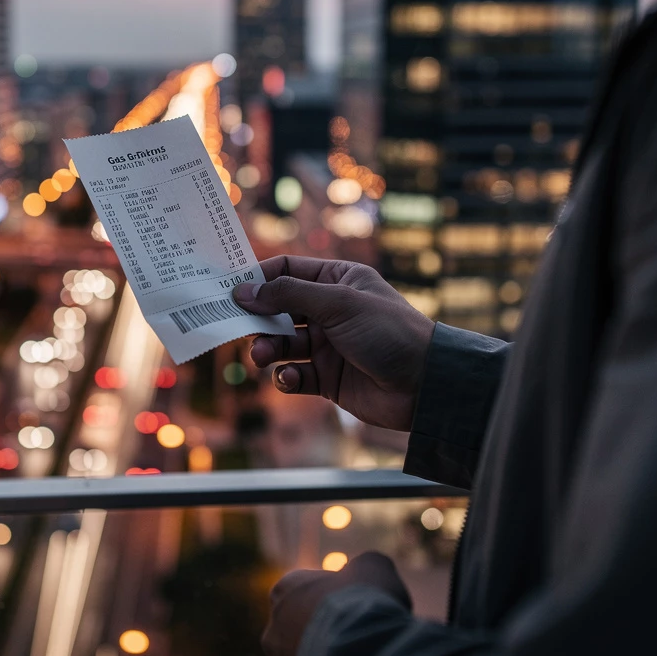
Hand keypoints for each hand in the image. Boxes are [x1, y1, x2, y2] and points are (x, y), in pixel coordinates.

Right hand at [233, 256, 434, 431]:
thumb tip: (245, 290)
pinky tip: (289, 378)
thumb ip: (289, 295)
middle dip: (259, 319)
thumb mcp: (338, 303)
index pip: (288, 271)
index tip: (231, 290)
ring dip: (269, 349)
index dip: (259, 279)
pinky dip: (286, 377)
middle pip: (279, 309)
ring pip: (283, 343)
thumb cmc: (389, 332)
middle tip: (239, 328)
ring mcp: (328, 345)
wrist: (425, 385)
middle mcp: (330, 310)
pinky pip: (295, 375)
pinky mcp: (328, 378)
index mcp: (337, 281)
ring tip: (263, 357)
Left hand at [262, 552, 410, 655]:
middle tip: (356, 645)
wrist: (363, 653)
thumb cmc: (366, 603)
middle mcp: (272, 631)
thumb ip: (364, 566)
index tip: (355, 608)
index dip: (332, 600)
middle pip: (298, 635)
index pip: (303, 593)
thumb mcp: (374, 568)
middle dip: (322, 639)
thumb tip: (364, 571)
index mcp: (284, 592)